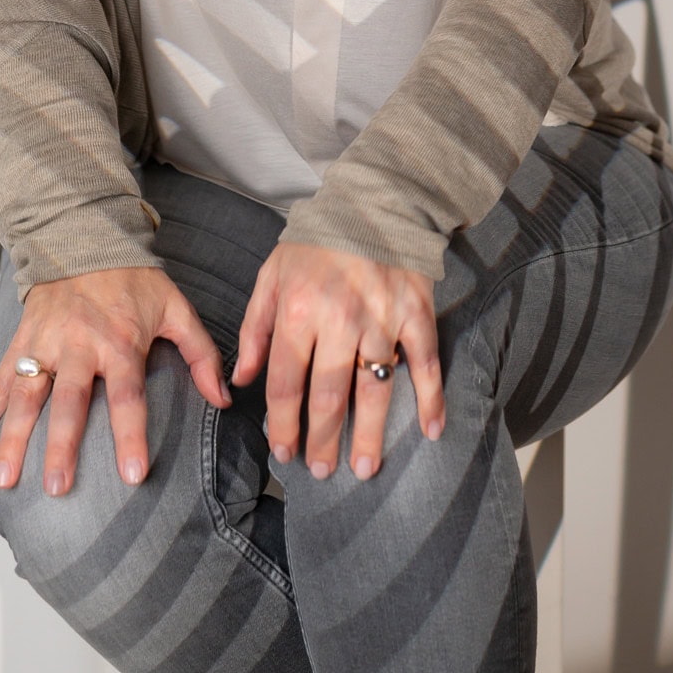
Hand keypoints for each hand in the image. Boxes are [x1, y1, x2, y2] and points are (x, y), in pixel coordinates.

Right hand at [0, 266, 228, 495]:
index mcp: (120, 341)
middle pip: (70, 402)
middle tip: (58, 488)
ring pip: (26, 395)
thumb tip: (224, 398)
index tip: (133, 476)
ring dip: (13, 438)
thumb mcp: (175, 308)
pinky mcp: (22, 340)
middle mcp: (79, 344)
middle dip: (62, 446)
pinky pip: (1, 380)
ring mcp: (45, 343)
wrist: (85, 237)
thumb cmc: (135, 281)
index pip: (127, 396)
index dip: (131, 436)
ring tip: (5, 479)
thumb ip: (201, 353)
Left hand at [231, 242, 442, 480]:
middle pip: (328, 395)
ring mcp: (381, 318)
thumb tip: (241, 381)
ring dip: (370, 435)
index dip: (282, 423)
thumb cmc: (317, 241)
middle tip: (320, 472)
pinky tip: (431, 431)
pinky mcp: (416, 313)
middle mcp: (339, 319)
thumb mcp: (272, 275)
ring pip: (374, 390)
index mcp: (298, 310)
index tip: (283, 451)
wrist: (374, 200)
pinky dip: (431, 399)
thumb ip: (254, 328)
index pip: (285, 382)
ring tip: (365, 468)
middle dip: (322, 440)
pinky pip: (425, 363)